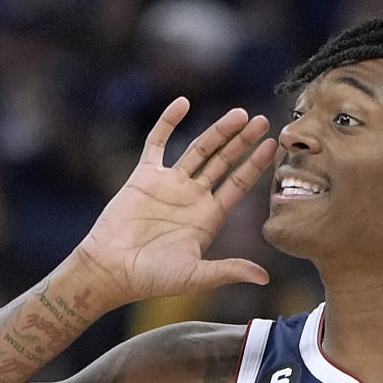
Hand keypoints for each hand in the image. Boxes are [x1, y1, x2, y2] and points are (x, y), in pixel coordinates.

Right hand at [77, 100, 275, 307]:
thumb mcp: (196, 276)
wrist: (111, 270)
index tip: (271, 147)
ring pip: (198, 149)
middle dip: (243, 142)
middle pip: (223, 162)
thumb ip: (228, 270)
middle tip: (263, 121)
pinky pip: (158, 142)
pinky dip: (168, 121)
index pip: (238, 185)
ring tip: (240, 114)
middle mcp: (192, 197)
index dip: (254, 165)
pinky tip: (183, 103)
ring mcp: (169, 184)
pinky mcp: (144, 176)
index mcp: (208, 218)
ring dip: (218, 131)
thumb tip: (264, 278)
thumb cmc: (152, 279)